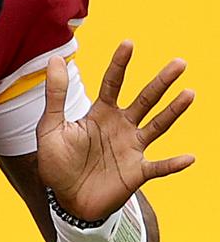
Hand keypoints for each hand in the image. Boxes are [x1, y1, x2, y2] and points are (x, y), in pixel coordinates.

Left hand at [36, 40, 194, 220]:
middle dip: (160, 81)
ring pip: (158, 125)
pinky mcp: (137, 172)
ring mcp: (132, 148)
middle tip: (179, 62)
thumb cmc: (57, 162)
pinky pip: (159, 167)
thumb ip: (55, 94)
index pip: (113, 82)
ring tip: (189, 93)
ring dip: (174, 111)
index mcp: (100, 113)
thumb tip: (55, 59)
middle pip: (144, 99)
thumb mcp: (50, 126)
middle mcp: (120, 126)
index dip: (120, 64)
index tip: (129, 42)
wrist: (65, 199)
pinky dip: (173, 164)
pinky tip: (189, 157)